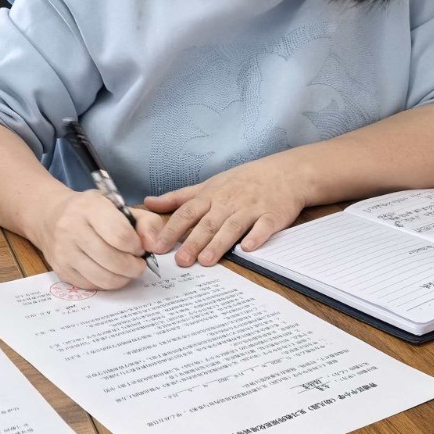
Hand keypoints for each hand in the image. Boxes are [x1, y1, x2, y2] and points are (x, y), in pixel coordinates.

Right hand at [33, 189, 165, 290]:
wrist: (51, 216)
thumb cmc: (92, 211)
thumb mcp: (120, 206)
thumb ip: (146, 223)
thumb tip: (154, 247)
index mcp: (89, 207)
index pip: (120, 235)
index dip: (137, 247)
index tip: (139, 247)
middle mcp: (71, 228)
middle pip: (114, 261)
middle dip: (134, 267)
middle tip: (137, 263)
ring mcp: (63, 251)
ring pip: (103, 278)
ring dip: (123, 278)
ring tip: (126, 269)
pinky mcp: (60, 270)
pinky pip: (92, 286)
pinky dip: (106, 283)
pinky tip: (109, 272)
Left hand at [144, 155, 309, 266]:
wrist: (285, 172)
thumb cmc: (243, 181)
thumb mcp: (209, 184)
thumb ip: (179, 197)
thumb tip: (148, 203)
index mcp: (211, 195)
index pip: (187, 212)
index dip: (172, 229)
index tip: (158, 246)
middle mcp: (229, 201)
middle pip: (208, 223)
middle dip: (193, 241)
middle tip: (180, 260)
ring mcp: (251, 208)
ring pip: (232, 226)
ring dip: (219, 243)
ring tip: (206, 261)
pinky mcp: (273, 215)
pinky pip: (264, 226)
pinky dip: (257, 237)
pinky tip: (248, 249)